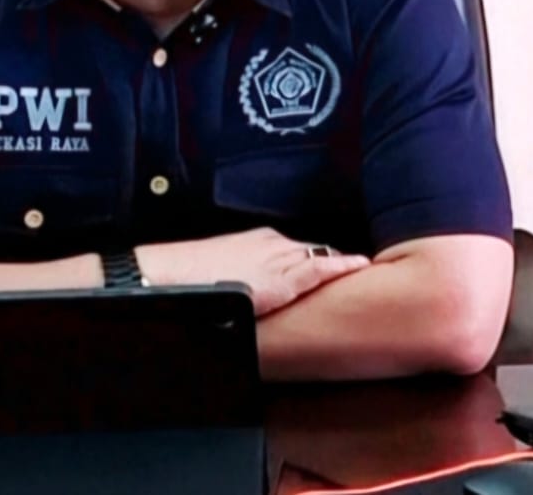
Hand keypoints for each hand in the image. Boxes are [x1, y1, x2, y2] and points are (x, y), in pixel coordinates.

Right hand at [136, 228, 369, 315]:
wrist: (168, 277)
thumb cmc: (186, 280)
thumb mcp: (221, 273)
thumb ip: (241, 278)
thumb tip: (245, 291)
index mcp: (258, 241)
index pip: (297, 249)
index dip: (319, 259)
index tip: (336, 265)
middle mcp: (272, 244)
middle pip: (314, 252)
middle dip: (335, 261)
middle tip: (359, 270)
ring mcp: (278, 259)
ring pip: (321, 258)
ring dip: (342, 265)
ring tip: (365, 270)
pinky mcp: (280, 279)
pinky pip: (320, 270)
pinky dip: (342, 268)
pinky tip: (360, 267)